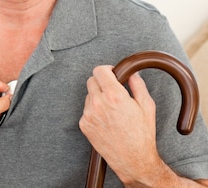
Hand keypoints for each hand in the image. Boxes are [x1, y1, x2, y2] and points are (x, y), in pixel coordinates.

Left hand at [79, 65, 161, 183]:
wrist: (133, 160)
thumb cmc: (143, 134)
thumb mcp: (147, 106)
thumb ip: (137, 84)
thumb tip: (131, 72)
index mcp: (114, 95)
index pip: (99, 70)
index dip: (107, 70)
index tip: (113, 74)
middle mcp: (98, 103)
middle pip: (91, 80)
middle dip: (102, 82)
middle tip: (113, 90)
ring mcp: (88, 114)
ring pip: (89, 95)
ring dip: (98, 97)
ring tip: (113, 110)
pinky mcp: (83, 124)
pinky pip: (87, 109)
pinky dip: (95, 111)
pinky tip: (107, 120)